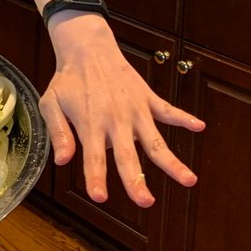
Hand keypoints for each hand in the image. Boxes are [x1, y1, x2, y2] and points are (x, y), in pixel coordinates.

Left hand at [40, 12, 204, 206]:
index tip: (99, 197)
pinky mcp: (147, 98)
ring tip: (189, 180)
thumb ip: (58, 132)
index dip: (96, 178)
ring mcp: (135, 109)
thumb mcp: (51, 103)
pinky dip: (184, 118)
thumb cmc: (68, 80)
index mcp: (90, 122)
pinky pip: (168, 110)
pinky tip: (199, 127)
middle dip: (136, 180)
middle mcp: (115, 119)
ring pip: (156, 140)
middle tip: (146, 201)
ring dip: (172, 161)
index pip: (93, 157)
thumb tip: (62, 161)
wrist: (88, 48)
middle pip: (128, 155)